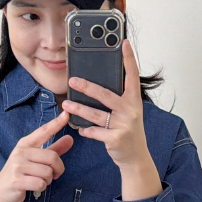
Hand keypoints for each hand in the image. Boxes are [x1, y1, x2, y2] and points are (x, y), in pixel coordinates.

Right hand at [0, 111, 72, 201]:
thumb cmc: (20, 173)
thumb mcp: (35, 159)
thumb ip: (54, 149)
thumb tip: (71, 139)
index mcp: (26, 144)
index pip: (43, 131)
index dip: (56, 123)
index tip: (66, 114)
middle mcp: (21, 152)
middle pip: (52, 157)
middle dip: (57, 169)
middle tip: (53, 175)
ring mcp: (17, 166)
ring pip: (47, 172)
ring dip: (47, 180)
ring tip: (38, 180)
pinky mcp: (16, 180)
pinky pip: (40, 183)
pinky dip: (41, 187)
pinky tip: (33, 187)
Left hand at [63, 38, 162, 201]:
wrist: (136, 158)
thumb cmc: (128, 131)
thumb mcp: (128, 113)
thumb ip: (118, 99)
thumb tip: (96, 84)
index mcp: (134, 101)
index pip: (132, 75)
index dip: (129, 58)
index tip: (124, 43)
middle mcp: (131, 111)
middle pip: (105, 94)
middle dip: (87, 87)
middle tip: (72, 80)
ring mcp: (124, 125)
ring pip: (95, 114)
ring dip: (78, 109)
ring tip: (66, 104)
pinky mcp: (115, 139)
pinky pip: (94, 131)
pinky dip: (85, 130)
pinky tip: (80, 129)